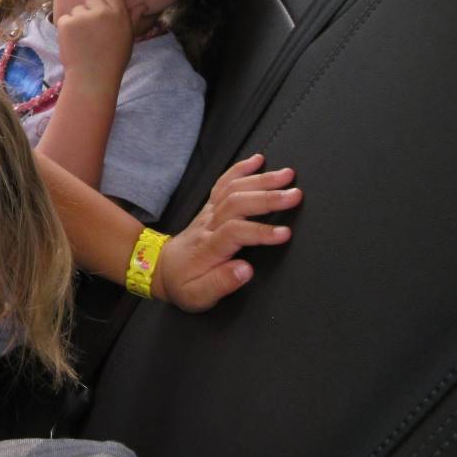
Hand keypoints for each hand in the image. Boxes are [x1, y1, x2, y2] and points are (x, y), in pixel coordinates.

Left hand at [54, 0, 138, 93]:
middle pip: (91, 2)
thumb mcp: (127, 37)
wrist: (93, 77)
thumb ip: (132, 17)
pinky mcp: (67, 22)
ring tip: (85, 42)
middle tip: (94, 36)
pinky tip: (74, 43)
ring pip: (77, 11)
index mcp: (118, 13)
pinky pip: (65, 19)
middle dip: (90, 14)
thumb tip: (144, 4)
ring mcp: (83, 15)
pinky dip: (67, 30)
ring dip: (78, 22)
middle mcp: (101, 10)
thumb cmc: (113, 59)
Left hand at [152, 153, 300, 310]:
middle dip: (267, 198)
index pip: (235, 233)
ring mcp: (209, 212)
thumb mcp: (198, 296)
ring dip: (260, 180)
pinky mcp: (210, 206)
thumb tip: (246, 270)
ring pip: (233, 189)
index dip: (260, 231)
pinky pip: (223, 183)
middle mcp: (208, 225)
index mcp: (208, 248)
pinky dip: (240, 169)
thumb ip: (221, 284)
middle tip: (295, 194)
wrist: (161, 269)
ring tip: (287, 175)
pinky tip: (258, 160)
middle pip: (237, 204)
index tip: (285, 233)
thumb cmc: (183, 284)